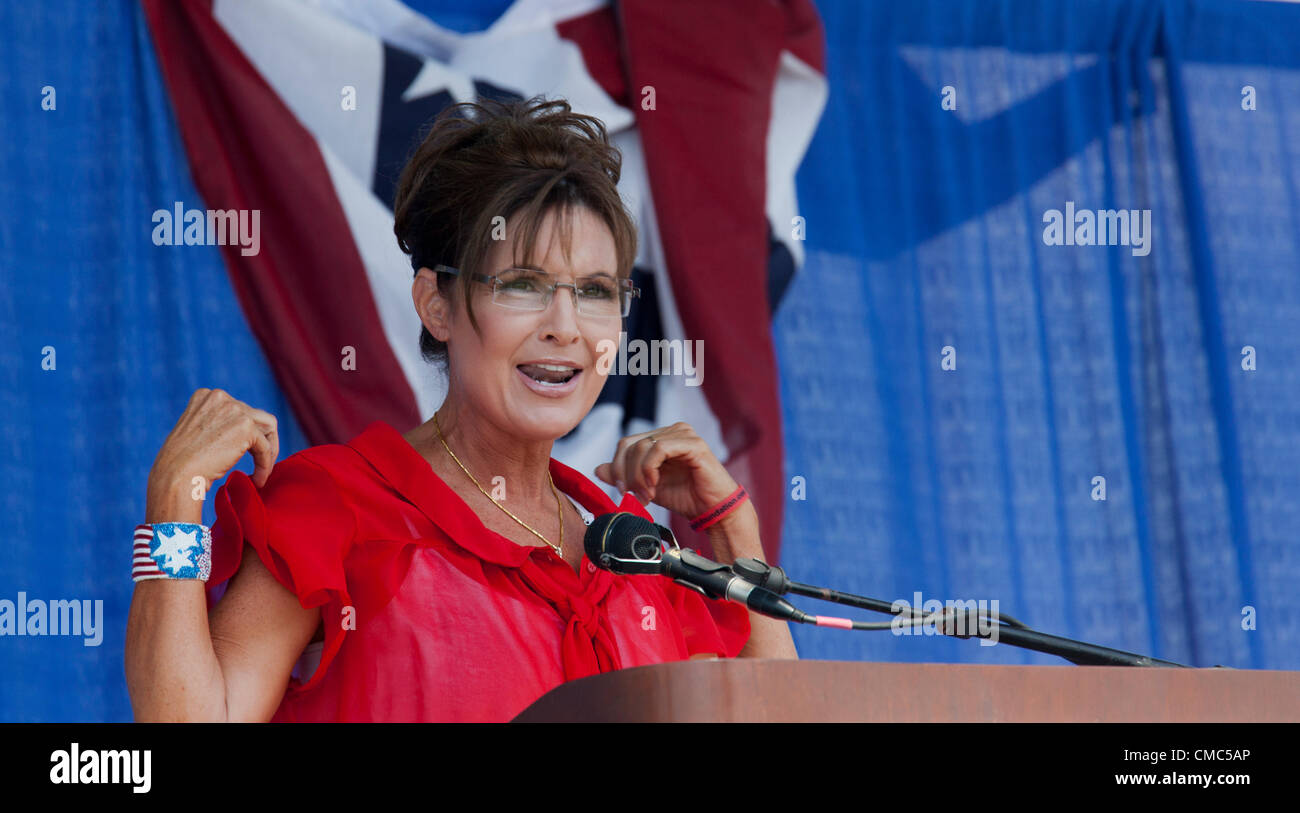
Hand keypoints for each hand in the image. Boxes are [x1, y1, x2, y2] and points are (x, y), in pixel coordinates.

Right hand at [146, 389, 279, 521]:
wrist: (175, 476)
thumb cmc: (181, 465)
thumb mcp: (196, 434)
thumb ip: (217, 426)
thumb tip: (241, 436)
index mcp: (206, 397)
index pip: (239, 410)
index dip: (247, 434)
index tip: (244, 453)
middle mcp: (220, 397)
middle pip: (257, 417)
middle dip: (261, 441)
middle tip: (259, 465)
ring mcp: (234, 409)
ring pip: (268, 427)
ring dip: (270, 451)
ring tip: (262, 472)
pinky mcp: (245, 427)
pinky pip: (266, 447)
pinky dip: (265, 465)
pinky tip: (257, 480)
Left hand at [594, 422, 738, 520]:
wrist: (712, 511)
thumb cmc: (685, 497)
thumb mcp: (646, 487)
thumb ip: (624, 476)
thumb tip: (598, 468)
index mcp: (661, 438)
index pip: (626, 444)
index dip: (618, 468)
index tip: (623, 492)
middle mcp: (672, 431)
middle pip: (630, 444)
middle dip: (627, 474)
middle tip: (635, 496)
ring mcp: (683, 434)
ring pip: (642, 446)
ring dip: (639, 475)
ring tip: (648, 495)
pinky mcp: (693, 444)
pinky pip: (659, 449)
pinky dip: (650, 469)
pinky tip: (655, 485)